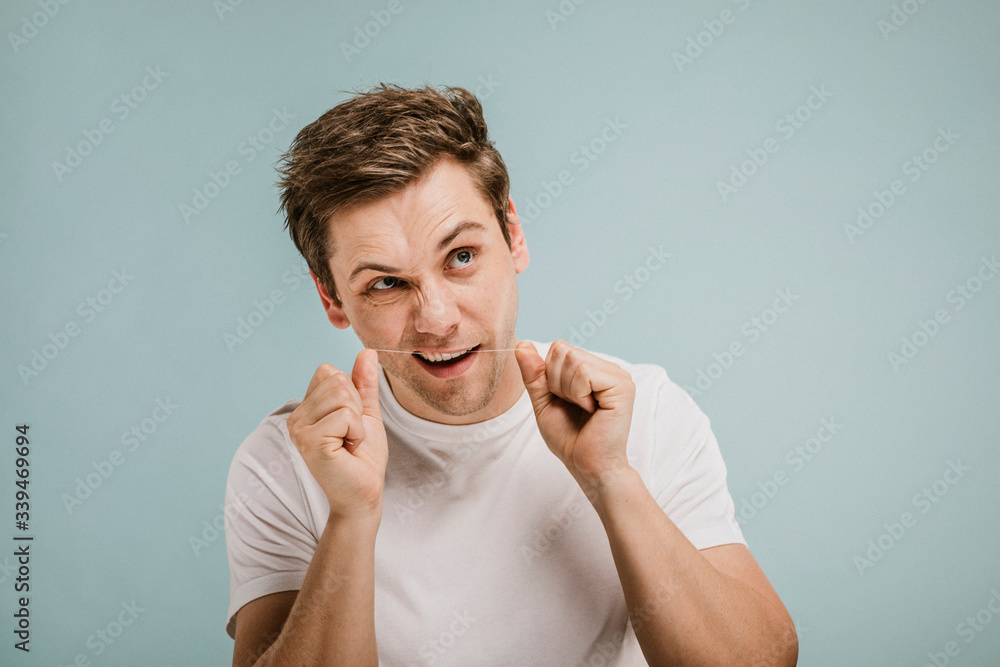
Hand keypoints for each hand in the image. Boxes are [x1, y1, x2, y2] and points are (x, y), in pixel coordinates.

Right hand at [286, 349, 387, 520]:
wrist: (364, 493)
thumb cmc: (363, 458)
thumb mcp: (366, 413)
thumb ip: (363, 383)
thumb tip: (367, 352)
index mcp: (306, 408)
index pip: (328, 371)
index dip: (351, 394)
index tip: (349, 423)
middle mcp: (296, 417)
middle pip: (336, 380)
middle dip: (355, 408)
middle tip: (350, 436)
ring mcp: (300, 429)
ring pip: (342, 395)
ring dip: (357, 422)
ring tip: (348, 443)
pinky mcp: (310, 441)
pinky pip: (345, 416)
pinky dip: (357, 432)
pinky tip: (347, 450)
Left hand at [514, 339, 635, 495]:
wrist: (587, 466)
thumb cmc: (570, 438)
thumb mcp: (544, 401)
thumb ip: (534, 374)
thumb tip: (521, 345)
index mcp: (593, 368)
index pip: (559, 348)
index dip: (550, 375)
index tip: (564, 400)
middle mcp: (608, 368)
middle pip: (563, 350)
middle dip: (556, 382)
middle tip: (575, 406)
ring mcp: (618, 375)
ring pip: (572, 359)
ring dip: (567, 390)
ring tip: (584, 409)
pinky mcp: (621, 386)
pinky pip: (584, 372)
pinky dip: (578, 394)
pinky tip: (592, 410)